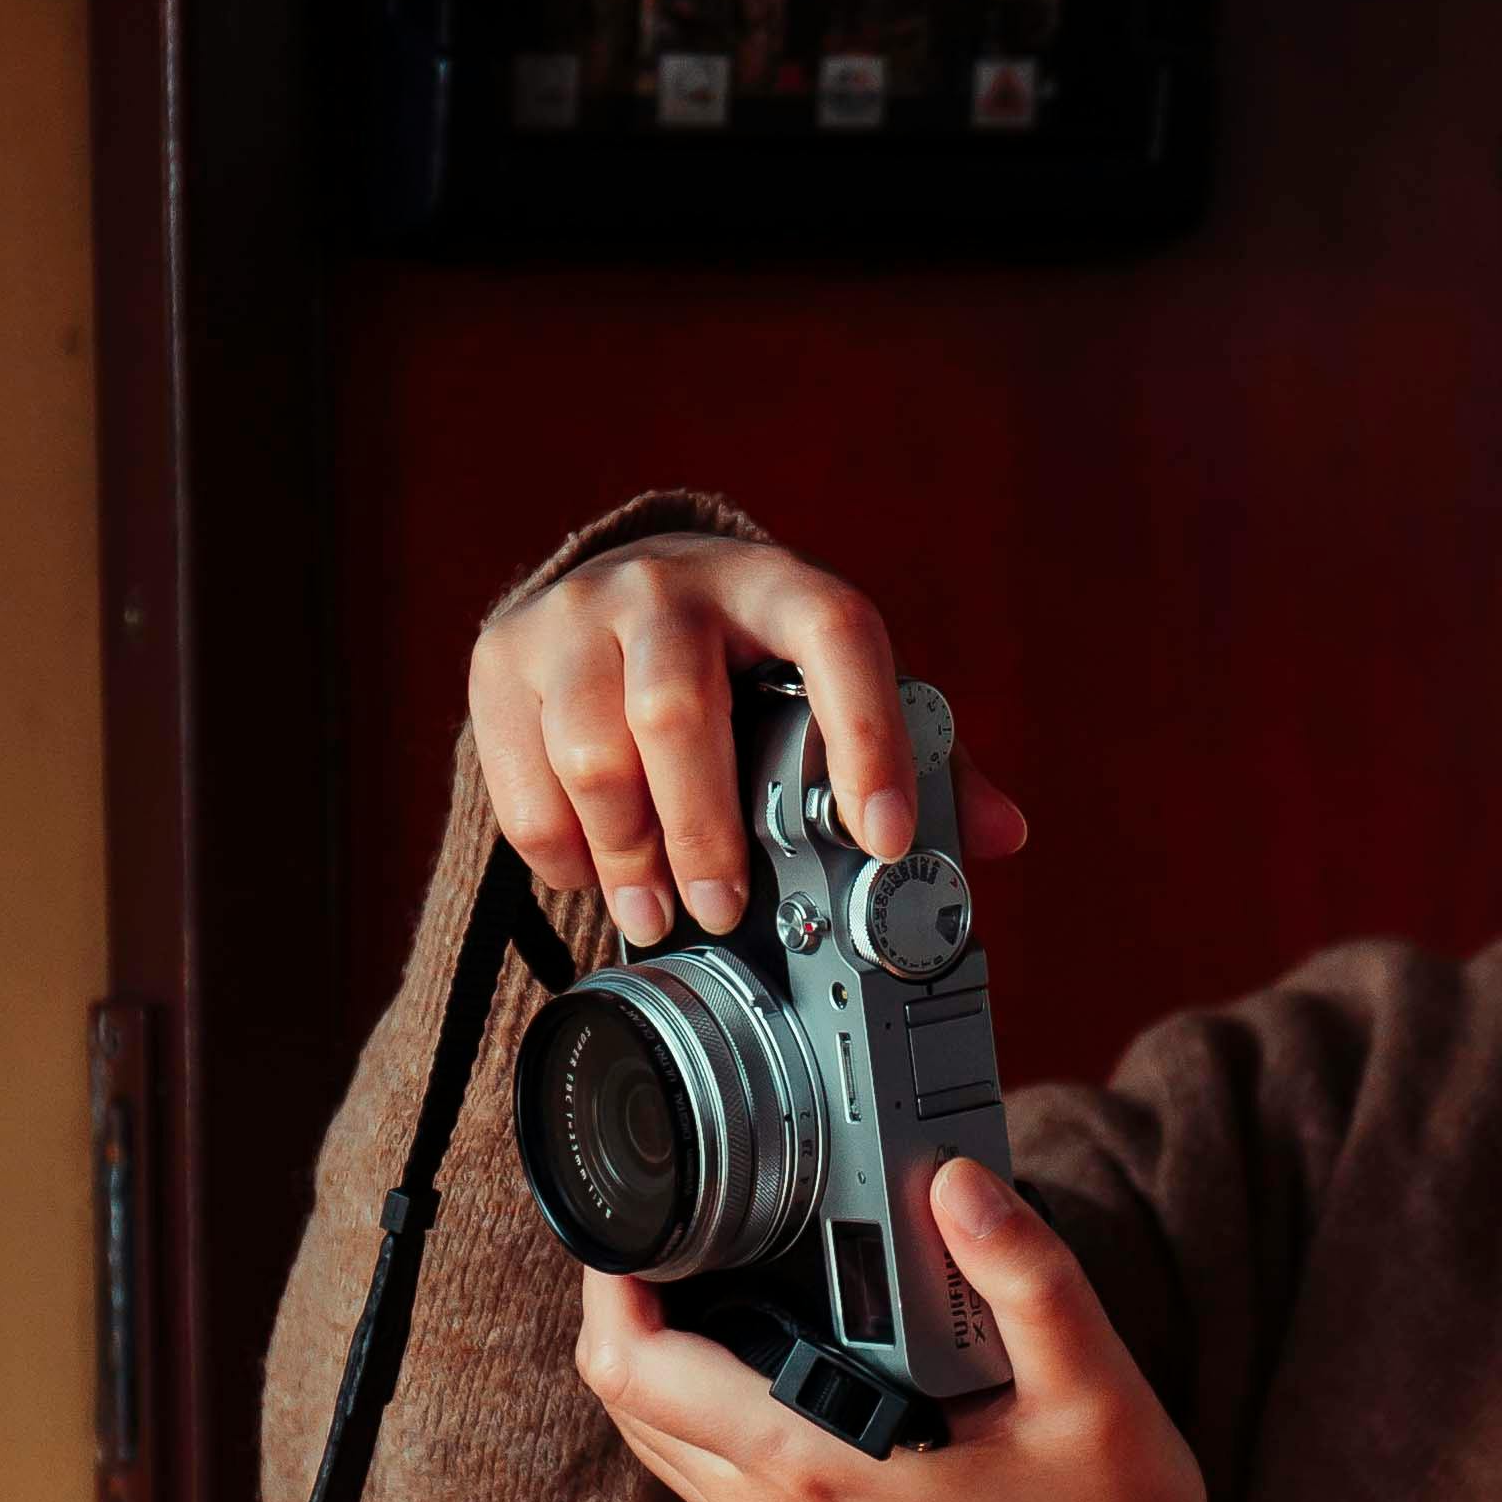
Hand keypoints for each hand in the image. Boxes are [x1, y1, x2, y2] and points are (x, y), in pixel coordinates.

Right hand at [472, 531, 1027, 945]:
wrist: (610, 597)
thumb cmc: (743, 657)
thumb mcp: (827, 680)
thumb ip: (919, 752)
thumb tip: (1001, 833)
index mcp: (777, 586)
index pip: (836, 638)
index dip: (867, 738)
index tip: (887, 839)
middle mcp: (670, 586)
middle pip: (678, 711)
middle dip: (707, 833)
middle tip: (729, 911)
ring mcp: (575, 616)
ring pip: (593, 751)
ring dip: (631, 856)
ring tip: (660, 916)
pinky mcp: (501, 660)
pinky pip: (525, 781)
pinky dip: (565, 852)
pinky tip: (599, 874)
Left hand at [576, 1157, 1205, 1501]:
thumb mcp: (1090, 1388)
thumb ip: (1023, 1272)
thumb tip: (953, 1178)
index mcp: (814, 1468)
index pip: (639, 1368)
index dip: (614, 1275)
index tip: (652, 1198)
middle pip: (626, 1396)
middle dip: (627, 1298)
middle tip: (683, 1210)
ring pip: (658, 1435)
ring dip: (660, 1350)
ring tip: (720, 1258)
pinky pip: (705, 1469)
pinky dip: (702, 1398)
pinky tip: (771, 1339)